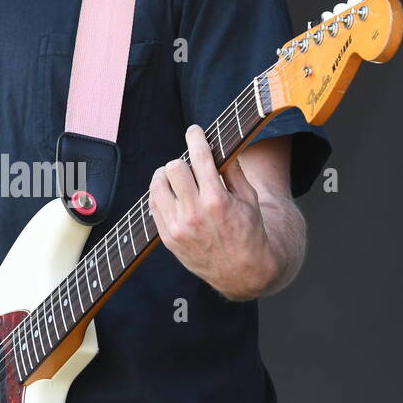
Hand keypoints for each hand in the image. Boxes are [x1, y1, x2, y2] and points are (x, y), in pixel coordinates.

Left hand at [148, 124, 277, 300]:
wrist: (242, 272)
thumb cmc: (249, 232)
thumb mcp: (249, 200)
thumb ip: (232, 172)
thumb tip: (218, 148)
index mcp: (217, 200)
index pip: (199, 157)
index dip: (195, 138)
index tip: (194, 130)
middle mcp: (194, 213)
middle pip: (174, 167)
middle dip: (182, 161)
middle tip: (188, 164)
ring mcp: (178, 227)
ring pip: (157, 184)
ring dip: (166, 176)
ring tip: (176, 179)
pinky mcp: (168, 238)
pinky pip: (153, 204)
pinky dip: (160, 194)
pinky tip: (171, 194)